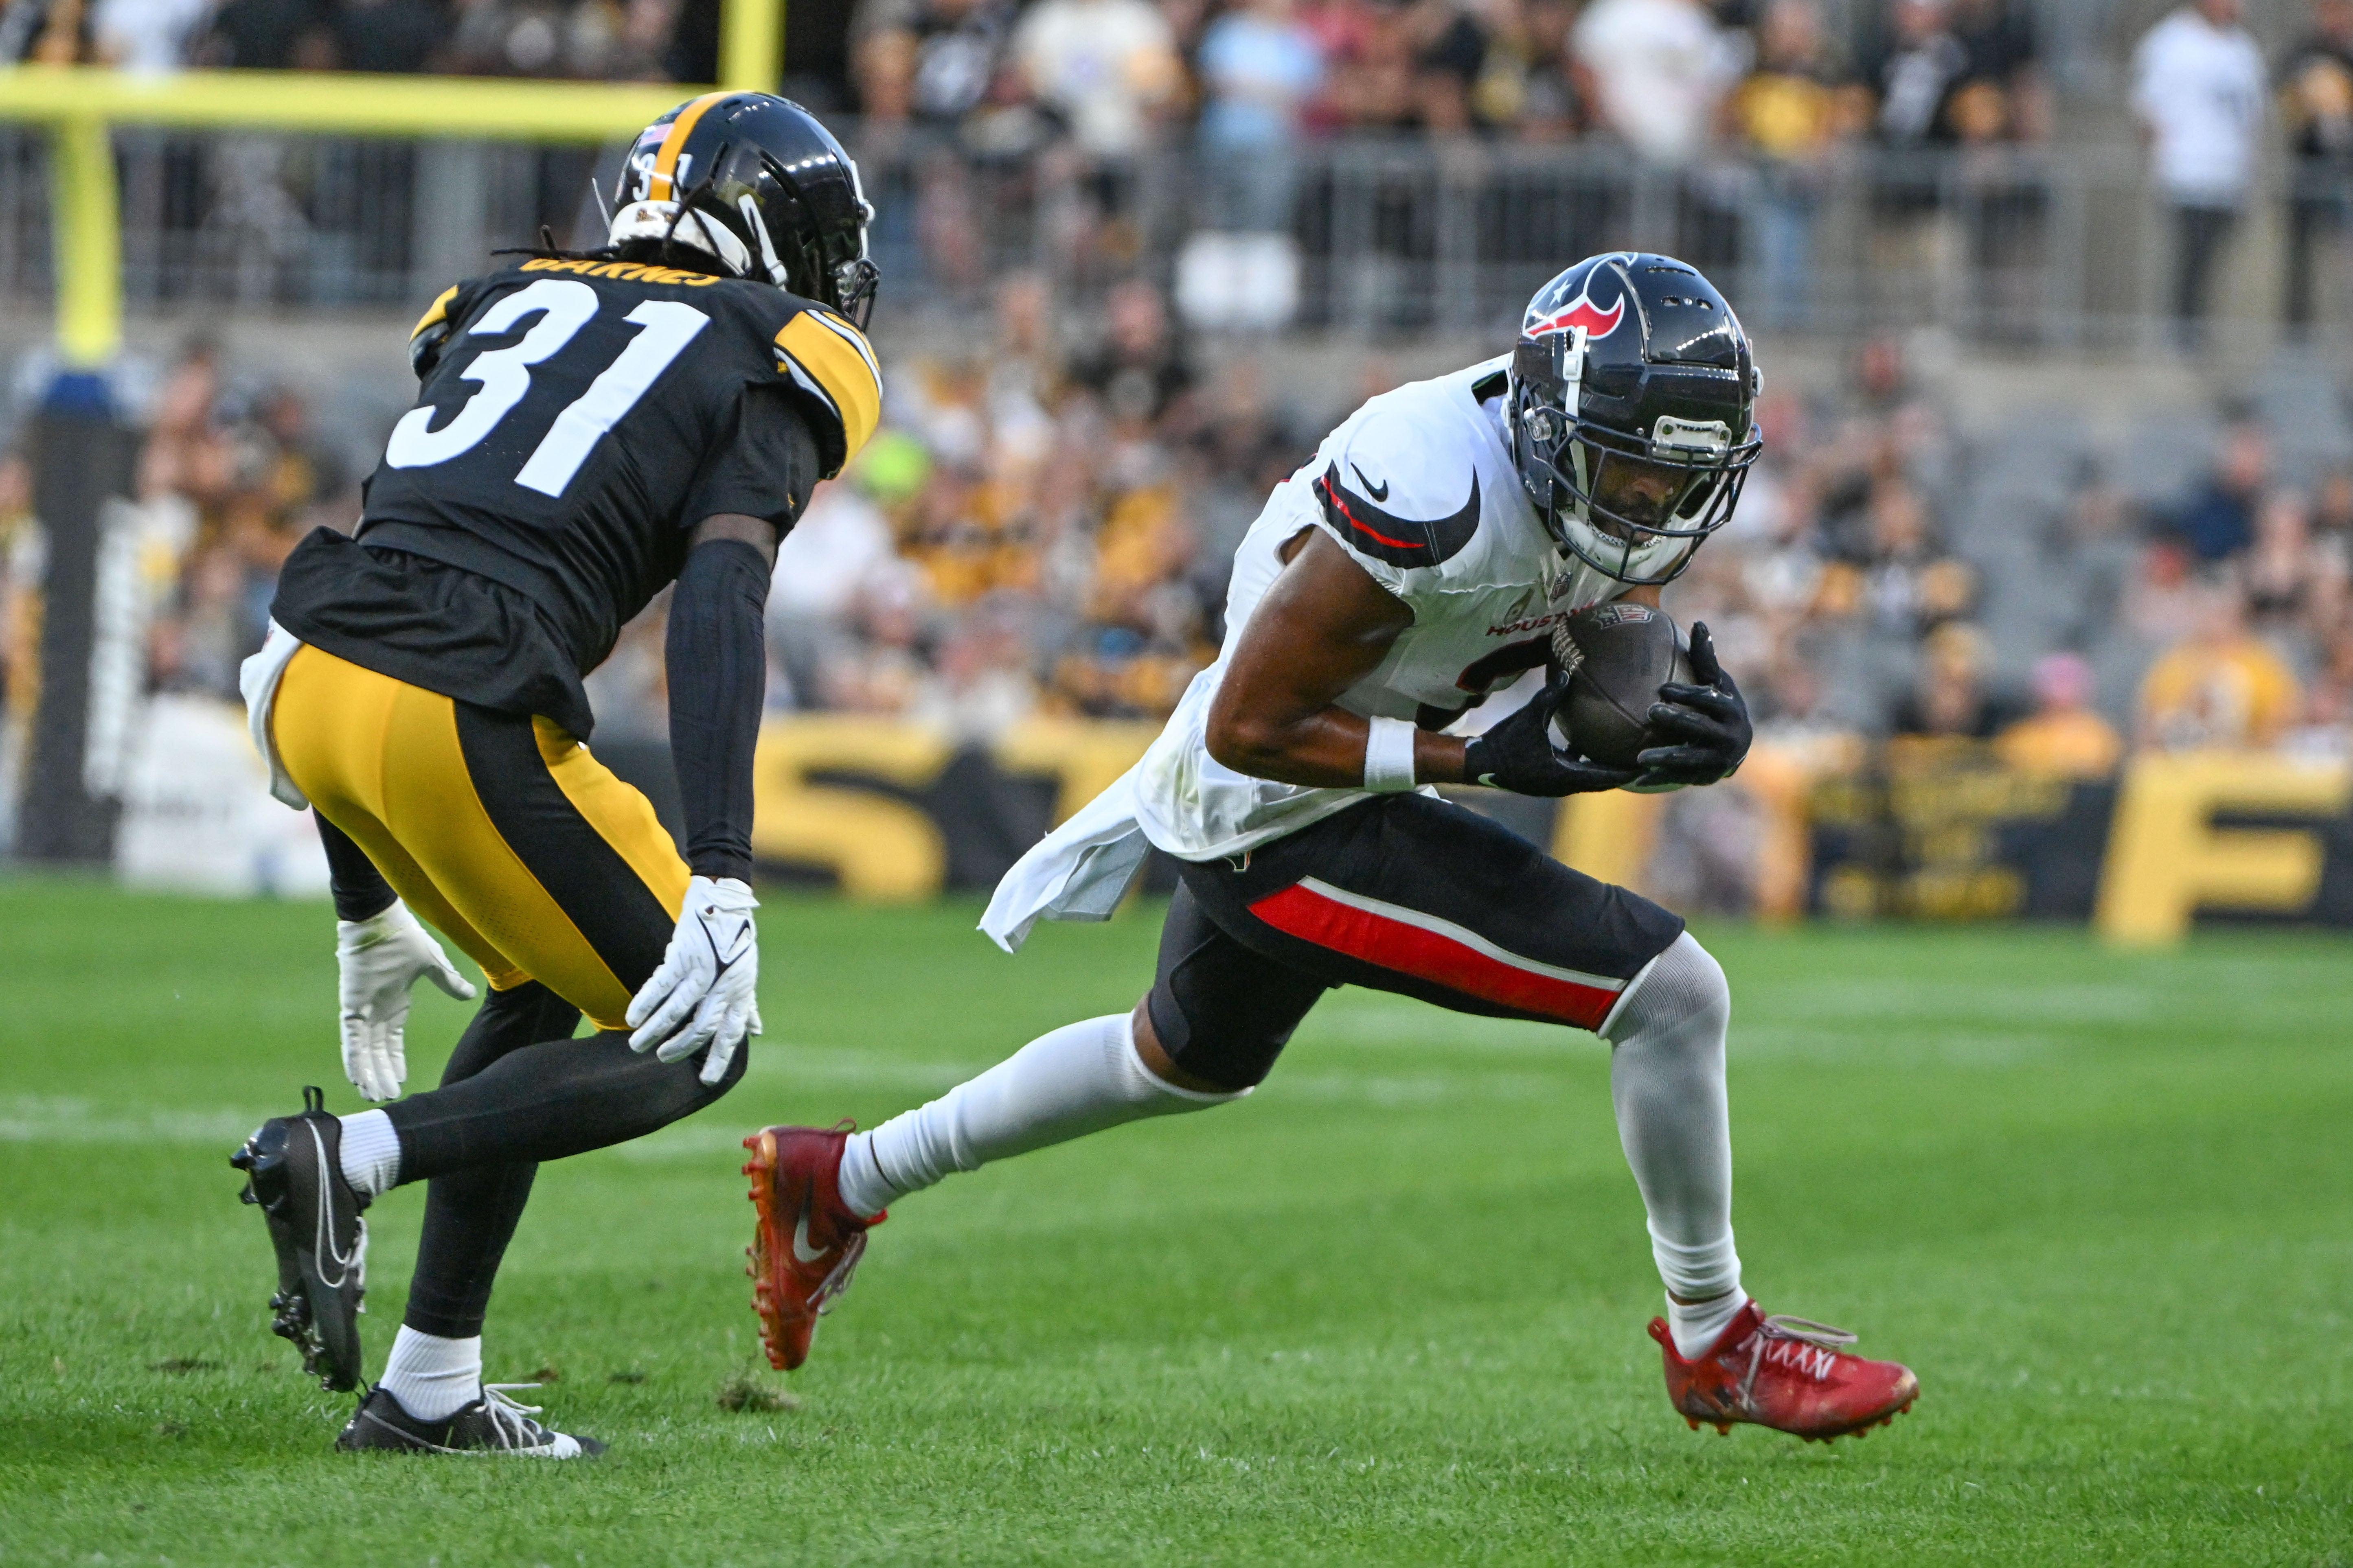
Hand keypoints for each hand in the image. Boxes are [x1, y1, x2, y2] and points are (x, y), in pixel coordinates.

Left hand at [337, 902, 477, 1101]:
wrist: (380, 921)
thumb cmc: (404, 938)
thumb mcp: (433, 964)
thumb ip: (448, 982)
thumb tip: (468, 995)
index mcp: (394, 1004)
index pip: (392, 1042)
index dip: (395, 1062)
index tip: (399, 1082)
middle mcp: (376, 1012)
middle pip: (378, 1052)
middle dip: (381, 1075)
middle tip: (385, 1099)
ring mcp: (362, 1010)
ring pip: (364, 1051)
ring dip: (368, 1074)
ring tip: (372, 1097)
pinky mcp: (352, 1007)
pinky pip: (351, 1040)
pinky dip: (354, 1059)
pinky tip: (355, 1078)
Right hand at [626, 875, 761, 1085]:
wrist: (724, 900)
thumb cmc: (735, 940)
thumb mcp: (746, 974)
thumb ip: (746, 1004)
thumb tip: (756, 1031)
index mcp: (739, 993)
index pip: (730, 1033)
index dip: (719, 1058)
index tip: (707, 1080)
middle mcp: (723, 985)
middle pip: (701, 1028)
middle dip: (680, 1048)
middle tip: (662, 1059)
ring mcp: (702, 971)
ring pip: (676, 1010)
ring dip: (654, 1030)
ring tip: (637, 1045)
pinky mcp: (682, 955)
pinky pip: (660, 986)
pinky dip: (644, 1003)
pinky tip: (632, 1018)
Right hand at [1461, 673, 1640, 796]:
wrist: (1479, 762)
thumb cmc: (1503, 742)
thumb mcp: (1528, 716)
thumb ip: (1550, 696)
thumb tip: (1568, 673)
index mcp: (1563, 775)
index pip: (1604, 778)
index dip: (1626, 773)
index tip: (1646, 766)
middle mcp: (1563, 785)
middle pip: (1602, 782)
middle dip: (1622, 773)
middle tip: (1645, 760)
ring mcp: (1555, 785)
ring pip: (1590, 780)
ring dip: (1606, 771)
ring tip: (1625, 756)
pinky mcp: (1548, 780)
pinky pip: (1576, 774)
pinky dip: (1588, 765)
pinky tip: (1591, 748)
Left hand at [1637, 622, 1752, 787]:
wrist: (1735, 746)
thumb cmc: (1720, 705)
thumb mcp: (1717, 683)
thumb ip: (1706, 659)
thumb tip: (1699, 624)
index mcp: (1730, 708)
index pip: (1710, 699)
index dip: (1688, 694)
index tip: (1662, 689)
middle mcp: (1729, 736)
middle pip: (1700, 728)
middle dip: (1677, 721)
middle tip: (1651, 711)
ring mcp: (1719, 759)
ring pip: (1690, 758)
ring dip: (1665, 757)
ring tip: (1640, 757)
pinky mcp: (1707, 776)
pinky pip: (1680, 777)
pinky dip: (1660, 777)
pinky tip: (1637, 778)